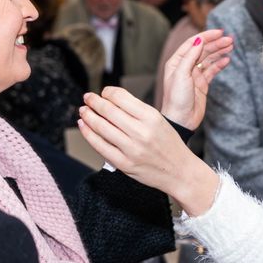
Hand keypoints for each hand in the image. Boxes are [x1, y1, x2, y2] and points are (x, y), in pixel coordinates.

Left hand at [78, 88, 219, 215]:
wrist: (179, 171)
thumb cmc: (168, 144)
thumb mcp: (158, 120)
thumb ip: (136, 110)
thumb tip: (111, 99)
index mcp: (151, 117)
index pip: (121, 97)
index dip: (107, 92)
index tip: (103, 92)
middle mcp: (141, 132)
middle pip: (109, 111)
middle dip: (94, 101)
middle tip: (87, 97)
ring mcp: (131, 149)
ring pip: (102, 127)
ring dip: (88, 116)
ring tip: (83, 110)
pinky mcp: (124, 164)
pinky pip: (100, 146)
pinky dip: (88, 134)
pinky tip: (84, 126)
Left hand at [161, 29, 232, 128]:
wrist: (181, 120)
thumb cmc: (176, 99)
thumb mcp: (181, 74)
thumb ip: (190, 56)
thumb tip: (199, 40)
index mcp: (177, 62)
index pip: (193, 43)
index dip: (206, 36)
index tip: (219, 32)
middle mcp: (185, 66)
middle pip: (203, 50)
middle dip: (216, 44)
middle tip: (230, 40)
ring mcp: (194, 75)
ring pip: (209, 59)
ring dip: (219, 52)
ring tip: (231, 46)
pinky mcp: (202, 84)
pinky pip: (212, 70)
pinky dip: (220, 64)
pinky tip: (227, 60)